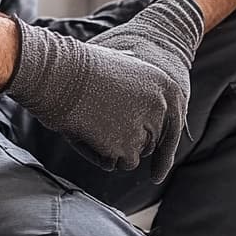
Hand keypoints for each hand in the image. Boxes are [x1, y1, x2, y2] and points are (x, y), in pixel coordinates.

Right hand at [6, 0, 203, 181]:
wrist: (60, 74)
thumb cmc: (83, 67)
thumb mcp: (123, 63)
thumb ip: (141, 84)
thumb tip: (151, 99)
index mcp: (165, 85)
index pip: (175, 123)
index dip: (166, 148)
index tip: (158, 172)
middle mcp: (161, 106)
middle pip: (152, 143)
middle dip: (132, 145)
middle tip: (106, 130)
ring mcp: (144, 127)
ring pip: (133, 157)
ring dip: (115, 150)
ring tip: (93, 124)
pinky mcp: (126, 147)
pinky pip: (116, 164)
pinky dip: (102, 157)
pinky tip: (88, 133)